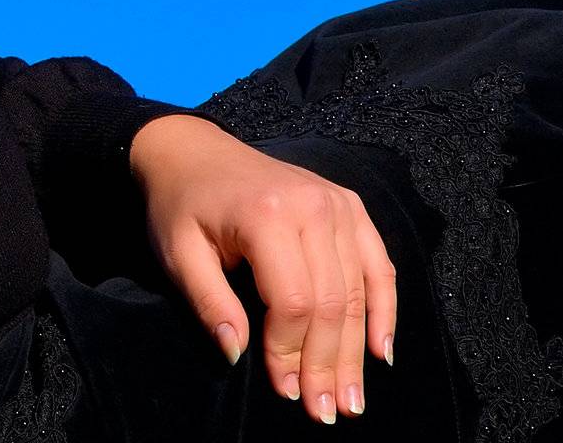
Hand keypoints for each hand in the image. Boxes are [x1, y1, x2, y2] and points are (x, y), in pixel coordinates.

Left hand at [128, 114, 396, 426]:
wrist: (190, 149)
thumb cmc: (180, 204)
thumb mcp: (178, 252)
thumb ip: (208, 302)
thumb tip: (238, 355)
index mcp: (266, 215)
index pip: (293, 302)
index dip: (289, 353)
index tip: (283, 391)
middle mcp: (311, 206)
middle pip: (333, 302)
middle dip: (328, 364)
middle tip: (326, 413)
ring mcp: (336, 202)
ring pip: (358, 291)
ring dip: (357, 352)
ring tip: (350, 399)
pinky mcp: (348, 204)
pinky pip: (378, 264)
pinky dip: (384, 310)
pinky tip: (381, 353)